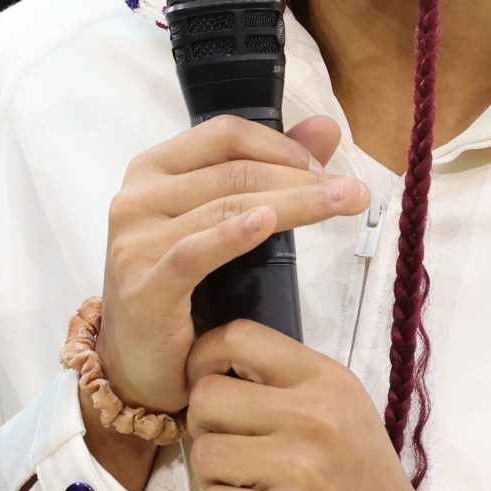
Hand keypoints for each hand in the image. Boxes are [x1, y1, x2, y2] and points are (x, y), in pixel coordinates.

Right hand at [97, 113, 367, 415]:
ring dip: (293, 205)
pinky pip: (195, 253)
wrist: (136, 363)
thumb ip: (267, 170)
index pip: (223, 135)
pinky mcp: (143, 287)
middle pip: (232, 172)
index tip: (324, 169)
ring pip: (225, 207)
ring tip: (342, 206)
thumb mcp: (219, 221)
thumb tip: (326, 127)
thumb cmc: (180, 288)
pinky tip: (269, 223)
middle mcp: (135, 198)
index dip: (279, 144)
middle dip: (300, 178)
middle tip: (356, 192)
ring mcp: (134, 242)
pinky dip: (233, 235)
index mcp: (152, 171)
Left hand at [185, 319, 476, 490]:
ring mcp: (295, 467)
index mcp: (328, 382)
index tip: (207, 384)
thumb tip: (212, 370)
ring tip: (254, 490)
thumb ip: (287, 389)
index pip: (238, 336)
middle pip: (207, 395)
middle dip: (206, 427)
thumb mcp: (344, 419)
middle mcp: (312, 416)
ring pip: (203, 452)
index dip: (204, 357)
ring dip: (216, 477)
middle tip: (234, 452)